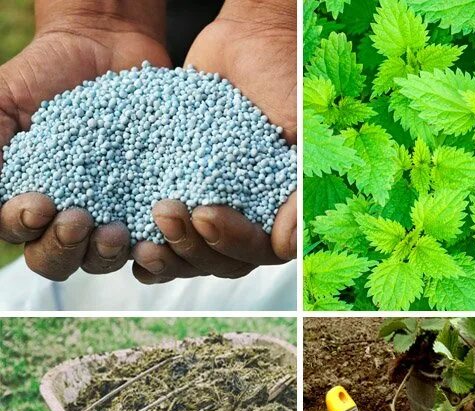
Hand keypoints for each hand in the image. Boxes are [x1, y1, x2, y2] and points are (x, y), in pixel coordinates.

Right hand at [0, 23, 169, 279]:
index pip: (14, 230)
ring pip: (102, 259)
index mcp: (22, 198)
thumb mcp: (1, 100)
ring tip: (116, 231)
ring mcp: (109, 215)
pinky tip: (157, 231)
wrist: (104, 47)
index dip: (21, 226)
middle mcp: (63, 216)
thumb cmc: (44, 73)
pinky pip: (154, 240)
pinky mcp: (150, 207)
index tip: (38, 205)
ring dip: (104, 253)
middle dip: (62, 247)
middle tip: (78, 220)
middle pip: (55, 259)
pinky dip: (154, 245)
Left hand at [132, 8, 296, 284]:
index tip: (205, 213)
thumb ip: (299, 186)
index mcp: (286, 210)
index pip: (262, 252)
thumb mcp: (302, 129)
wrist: (248, 40)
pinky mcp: (184, 193)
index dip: (232, 243)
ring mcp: (218, 208)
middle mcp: (254, 217)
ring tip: (139, 238)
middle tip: (165, 210)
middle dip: (192, 246)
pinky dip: (150, 251)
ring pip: (194, 257)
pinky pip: (167, 238)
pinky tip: (130, 247)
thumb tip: (287, 246)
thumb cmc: (285, 79)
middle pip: (224, 262)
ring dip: (168, 254)